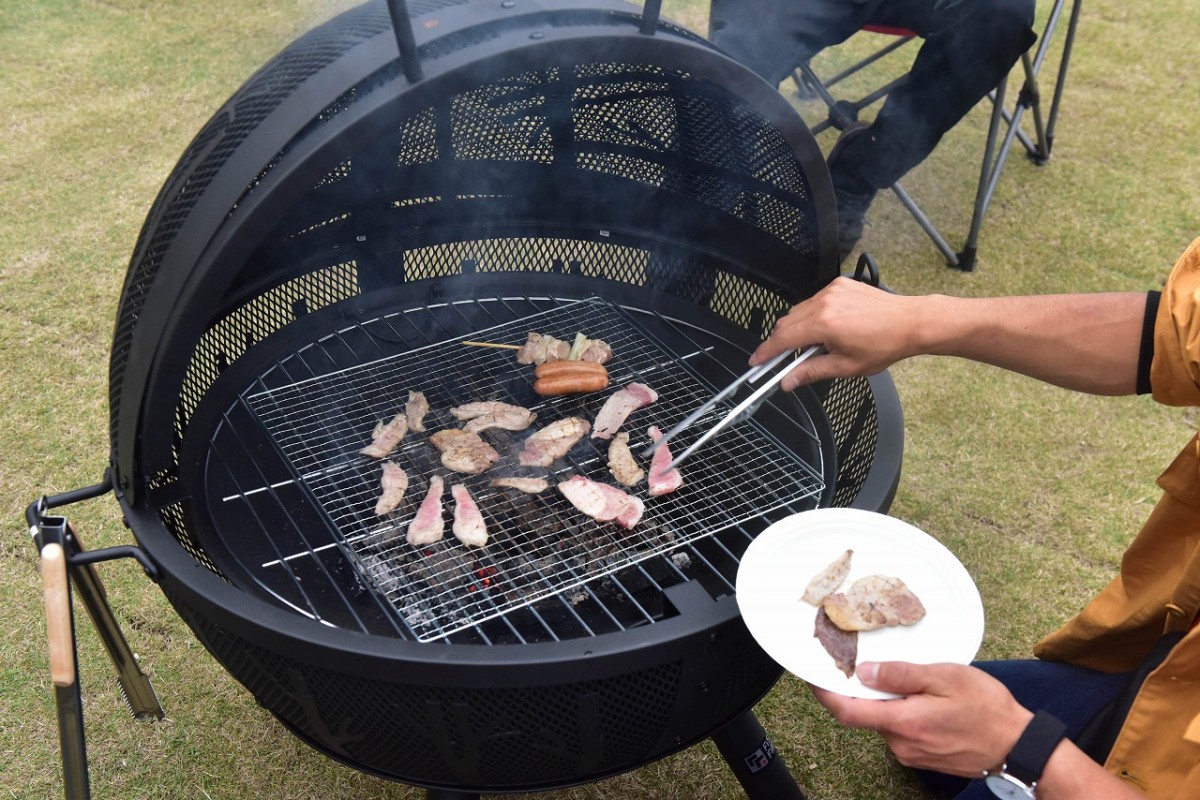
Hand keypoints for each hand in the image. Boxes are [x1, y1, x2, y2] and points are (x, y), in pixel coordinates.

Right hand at [749, 277, 925, 390]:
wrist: (910, 322)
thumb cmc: (884, 344)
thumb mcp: (846, 366)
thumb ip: (811, 372)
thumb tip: (788, 382)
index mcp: (824, 324)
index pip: (783, 338)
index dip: (766, 352)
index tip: (757, 361)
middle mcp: (824, 302)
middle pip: (786, 323)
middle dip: (780, 342)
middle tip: (782, 360)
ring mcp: (831, 290)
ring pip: (798, 311)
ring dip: (797, 328)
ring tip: (813, 345)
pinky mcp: (839, 285)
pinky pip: (813, 301)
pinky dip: (812, 315)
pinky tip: (826, 328)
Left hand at [809, 661, 1032, 777]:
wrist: (1018, 747)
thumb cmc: (988, 709)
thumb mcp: (945, 678)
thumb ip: (901, 675)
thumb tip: (865, 673)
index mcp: (903, 722)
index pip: (847, 711)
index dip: (824, 693)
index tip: (813, 675)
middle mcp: (901, 744)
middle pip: (866, 714)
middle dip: (865, 690)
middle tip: (872, 663)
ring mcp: (911, 754)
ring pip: (885, 721)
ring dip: (889, 701)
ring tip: (914, 680)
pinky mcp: (922, 757)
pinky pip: (901, 730)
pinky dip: (903, 712)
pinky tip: (925, 699)